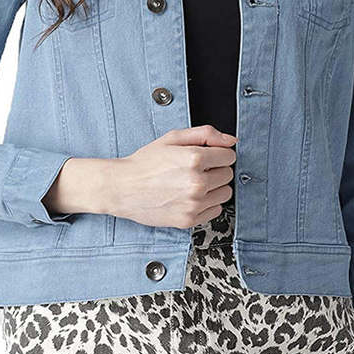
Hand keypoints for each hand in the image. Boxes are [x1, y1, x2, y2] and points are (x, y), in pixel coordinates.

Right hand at [106, 125, 237, 227]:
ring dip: (214, 187)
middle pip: (228, 174)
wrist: (123, 188)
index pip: (229, 156)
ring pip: (225, 193)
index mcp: (195, 158)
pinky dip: (207, 203)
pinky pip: (216, 210)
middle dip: (216, 170)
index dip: (217, 154)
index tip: (206, 156)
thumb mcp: (173, 138)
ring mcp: (194, 203)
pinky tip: (191, 196)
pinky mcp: (189, 220)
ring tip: (193, 183)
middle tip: (196, 169)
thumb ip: (205, 134)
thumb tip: (231, 141)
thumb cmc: (145, 162)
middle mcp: (197, 182)